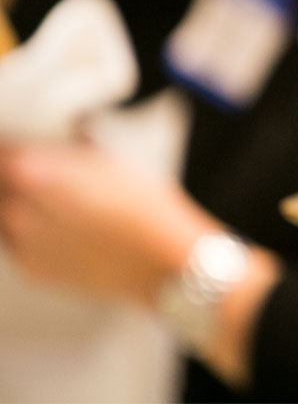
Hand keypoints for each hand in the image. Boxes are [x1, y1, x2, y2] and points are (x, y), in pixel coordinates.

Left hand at [0, 142, 216, 304]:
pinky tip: (58, 230)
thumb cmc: (146, 209)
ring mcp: (21, 244)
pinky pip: (14, 246)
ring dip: (15, 207)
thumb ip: (66, 151)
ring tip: (52, 204)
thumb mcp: (109, 159)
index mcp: (32, 173)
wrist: (161, 260)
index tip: (23, 148)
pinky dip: (26, 236)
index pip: (2, 154)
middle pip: (0, 187)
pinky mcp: (32, 271)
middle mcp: (17, 210)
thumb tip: (52, 146)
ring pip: (2, 217)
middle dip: (14, 180)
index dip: (13, 149)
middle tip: (44, 177)